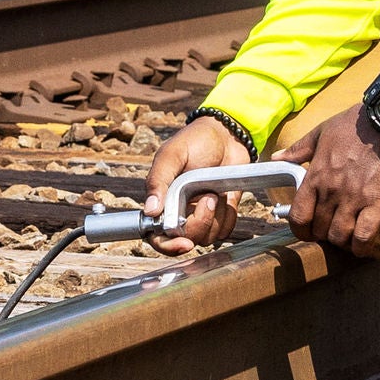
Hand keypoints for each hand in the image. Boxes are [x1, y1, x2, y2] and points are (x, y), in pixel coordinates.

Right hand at [142, 114, 252, 253]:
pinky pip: (226, 229)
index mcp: (163, 201)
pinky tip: (226, 196)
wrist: (228, 134)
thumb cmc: (195, 140)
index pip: (158, 237)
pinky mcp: (222, 212)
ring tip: (216, 192)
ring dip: (216, 216)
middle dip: (201, 222)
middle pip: (187, 238)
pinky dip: (229, 216)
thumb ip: (159, 181)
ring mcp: (202, 213)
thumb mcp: (172, 155)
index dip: (168, 246)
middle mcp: (180, 212)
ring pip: (208, 237)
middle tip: (208, 198)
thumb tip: (150, 211)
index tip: (184, 243)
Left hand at [277, 105, 379, 254]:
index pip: (298, 217)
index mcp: (316, 176)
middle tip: (334, 229)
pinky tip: (364, 244)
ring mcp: (355, 198)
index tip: (308, 230)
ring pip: (340, 237)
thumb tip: (276, 157)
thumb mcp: (322, 132)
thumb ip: (298, 149)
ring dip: (343, 241)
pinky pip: (365, 237)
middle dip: (324, 234)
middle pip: (320, 230)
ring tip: (349, 236)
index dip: (301, 230)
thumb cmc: (355, 124)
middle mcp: (332, 191)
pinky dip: (362, 247)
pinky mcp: (379, 203)